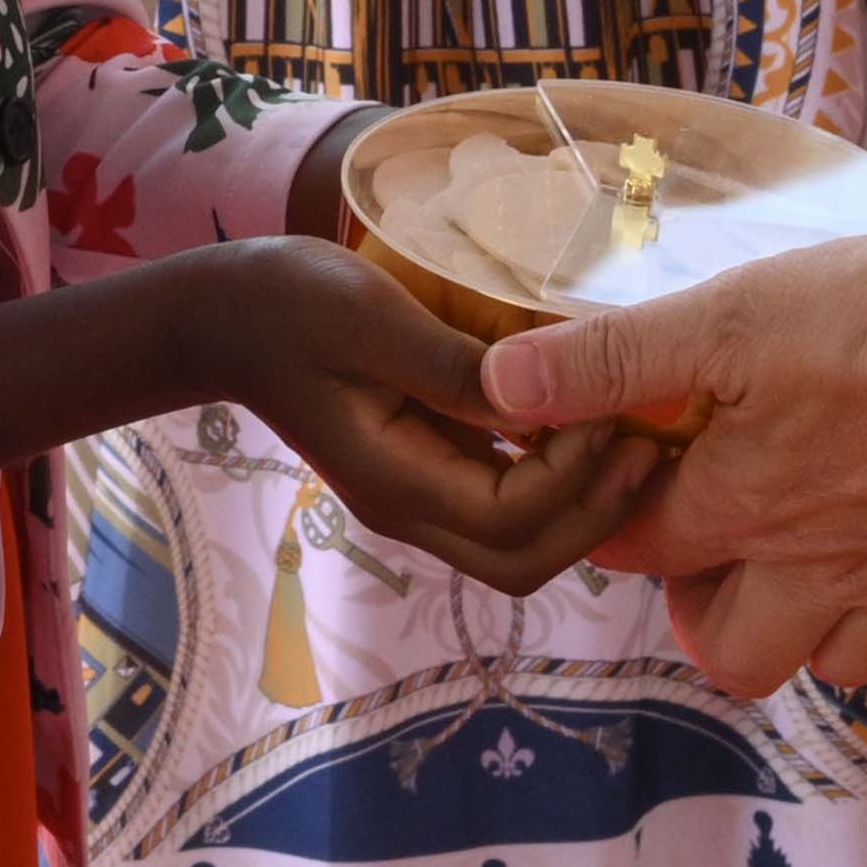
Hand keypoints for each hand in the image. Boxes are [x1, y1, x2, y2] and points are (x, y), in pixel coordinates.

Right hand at [174, 236, 667, 597]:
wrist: (223, 314)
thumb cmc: (291, 304)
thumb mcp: (374, 319)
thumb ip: (457, 368)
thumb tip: (543, 400)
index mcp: (393, 482)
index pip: (511, 521)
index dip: (573, 476)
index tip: (606, 406)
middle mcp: (407, 508)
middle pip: (522, 562)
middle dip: (595, 516)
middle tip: (643, 443)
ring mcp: (413, 495)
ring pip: (517, 544)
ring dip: (580, 503)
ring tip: (625, 431)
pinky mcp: (422, 467)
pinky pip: (502, 501)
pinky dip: (552, 478)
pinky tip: (580, 420)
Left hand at [478, 233, 866, 698]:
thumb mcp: (730, 314)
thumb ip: (613, 358)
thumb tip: (497, 386)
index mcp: (739, 508)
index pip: (640, 553)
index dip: (617, 521)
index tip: (623, 479)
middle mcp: (814, 569)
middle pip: (733, 653)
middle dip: (708, 615)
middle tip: (715, 544)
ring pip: (836, 661)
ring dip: (810, 624)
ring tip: (808, 550)